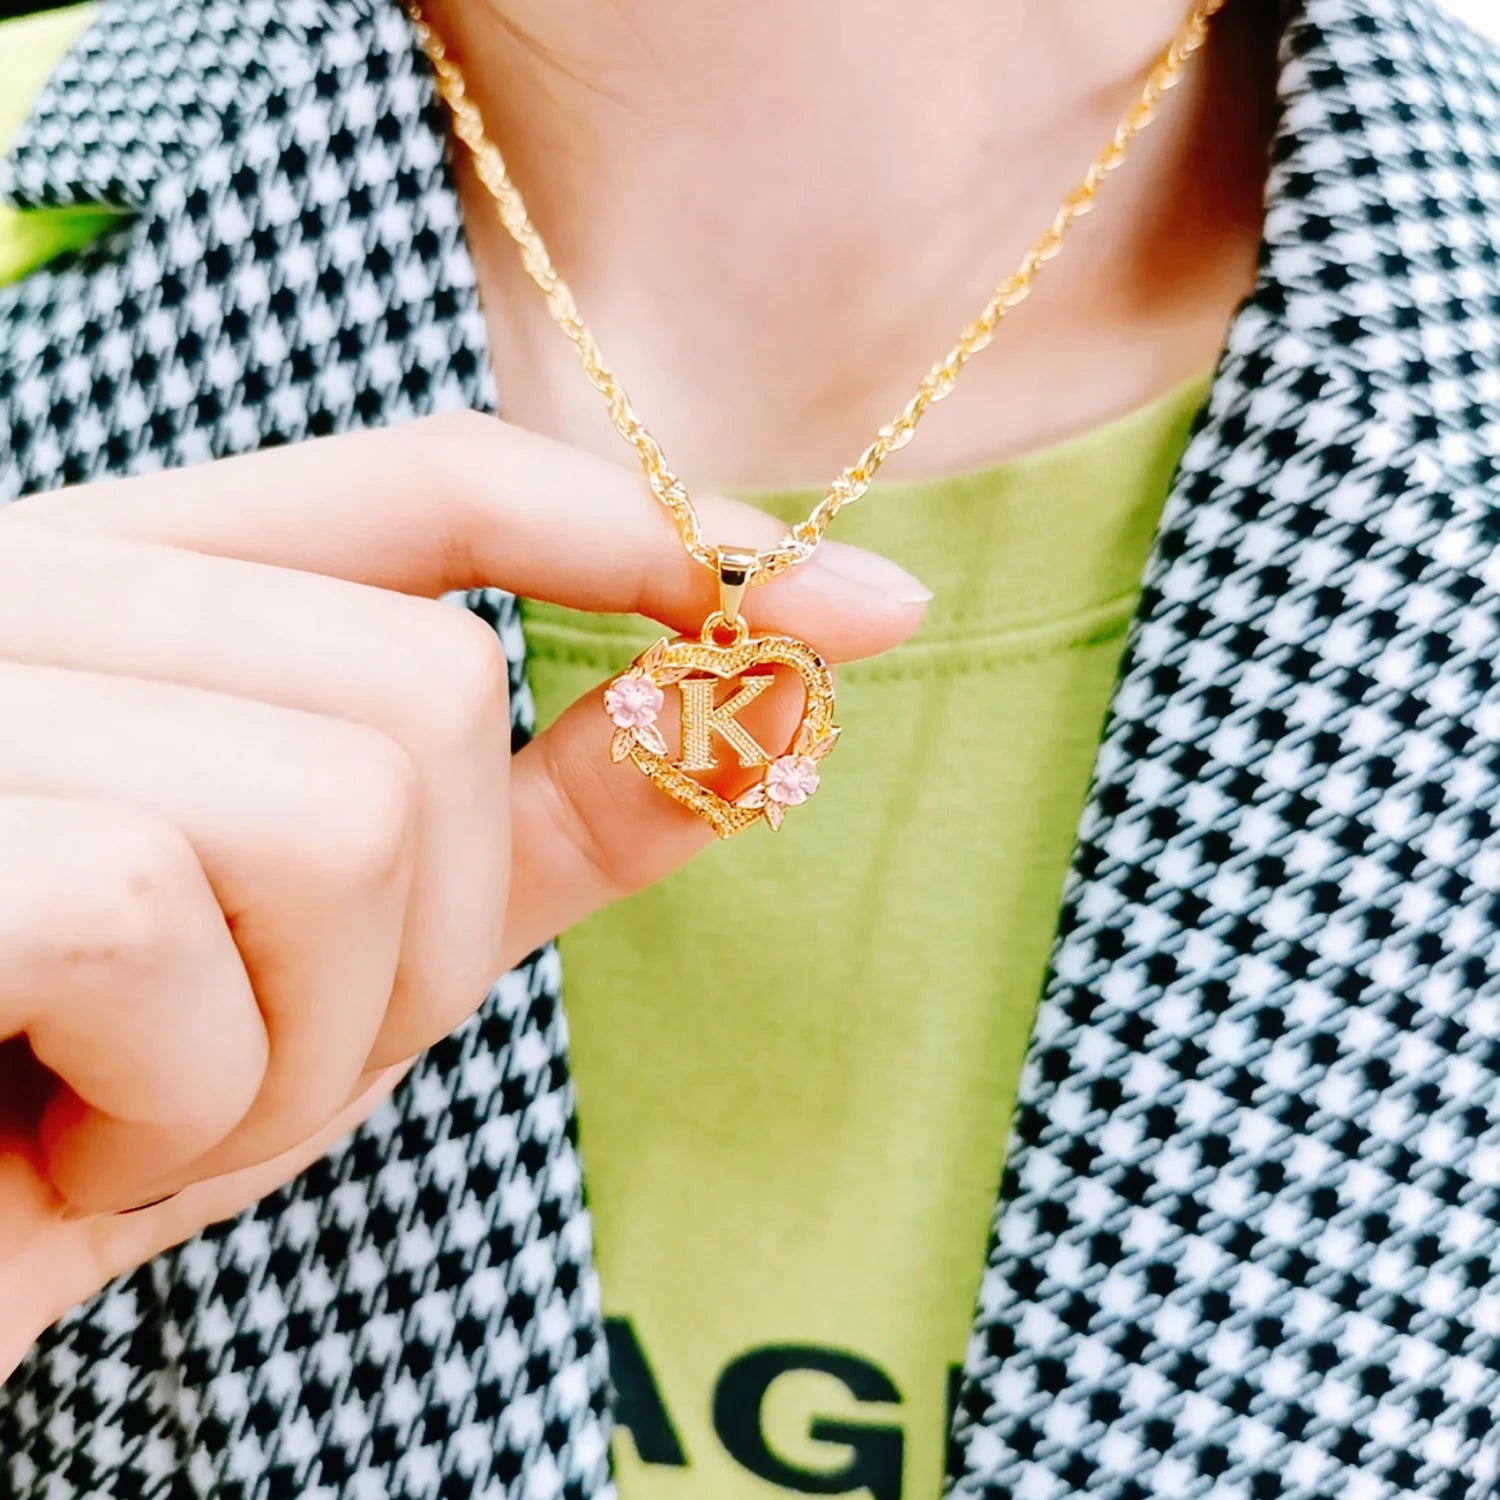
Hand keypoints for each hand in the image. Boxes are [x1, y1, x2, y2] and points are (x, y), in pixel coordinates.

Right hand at [0, 412, 926, 1375]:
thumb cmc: (93, 1105)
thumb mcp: (357, 955)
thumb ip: (555, 814)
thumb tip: (776, 701)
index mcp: (142, 592)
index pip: (430, 486)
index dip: (637, 530)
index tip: (849, 602)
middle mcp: (32, 590)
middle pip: (423, 688)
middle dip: (422, 945)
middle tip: (265, 1060)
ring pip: (341, 807)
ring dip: (308, 1045)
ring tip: (158, 1109)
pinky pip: (164, 915)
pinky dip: (174, 1105)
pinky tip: (63, 1146)